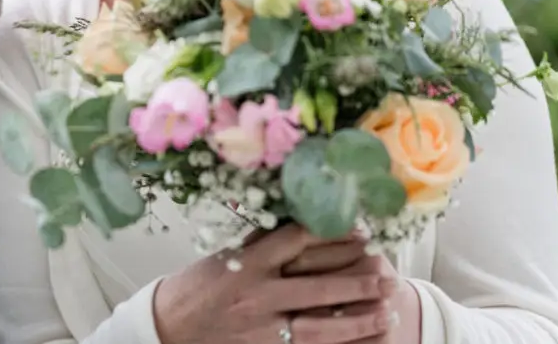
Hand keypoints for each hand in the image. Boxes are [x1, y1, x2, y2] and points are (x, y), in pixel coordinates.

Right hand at [153, 224, 397, 343]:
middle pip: (317, 289)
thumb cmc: (198, 285)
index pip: (296, 242)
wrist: (170, 325)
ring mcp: (262, 327)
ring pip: (320, 327)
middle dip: (357, 283)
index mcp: (246, 262)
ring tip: (387, 310)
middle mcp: (256, 294)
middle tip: (386, 274)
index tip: (359, 231)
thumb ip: (264, 244)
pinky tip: (362, 339)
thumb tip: (303, 225)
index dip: (331, 234)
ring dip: (358, 319)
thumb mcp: (228, 255)